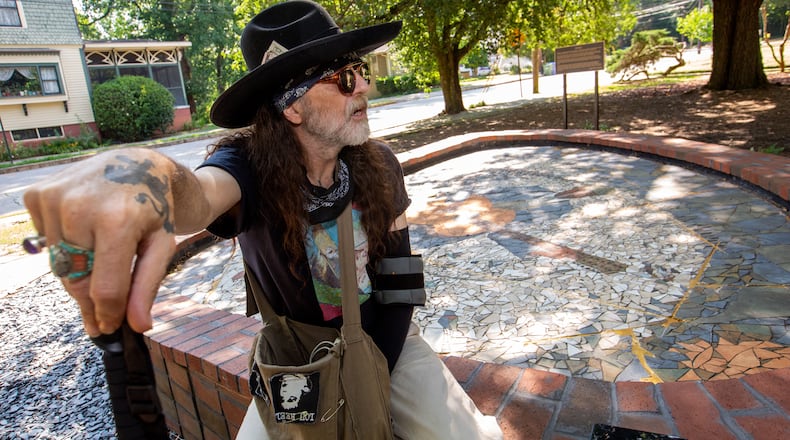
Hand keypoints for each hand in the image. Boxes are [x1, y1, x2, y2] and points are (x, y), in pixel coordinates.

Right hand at [23, 148, 177, 336]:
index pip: (104, 287)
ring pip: (59, 266)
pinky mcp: (38, 194)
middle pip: (77, 280)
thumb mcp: (162, 245)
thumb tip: (138, 327)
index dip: (107, 314)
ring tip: (102, 251)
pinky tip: (85, 227)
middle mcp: (79, 207)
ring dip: (79, 270)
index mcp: (117, 220)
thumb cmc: (154, 209)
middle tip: (104, 307)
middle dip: (92, 297)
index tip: (109, 328)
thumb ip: (148, 286)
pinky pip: (46, 242)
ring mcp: (54, 198)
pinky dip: (64, 245)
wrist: (139, 164)